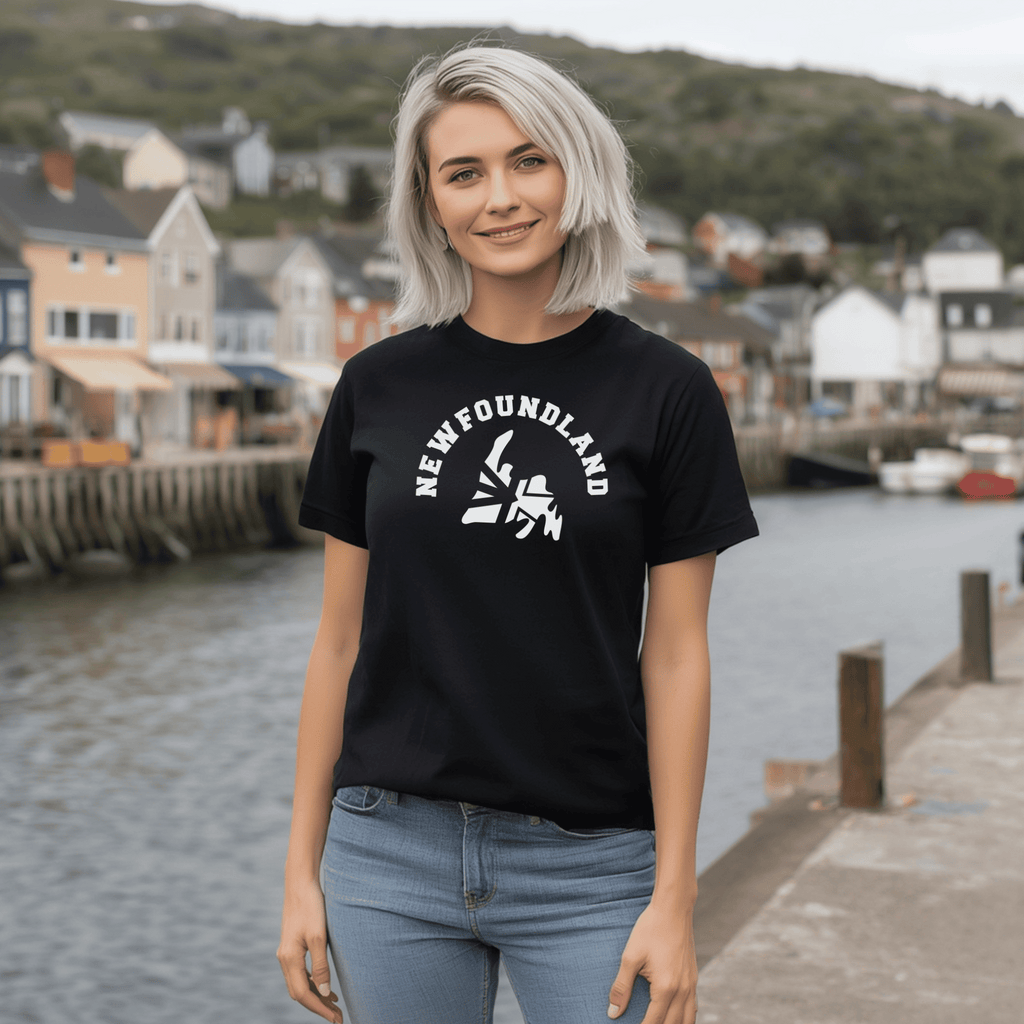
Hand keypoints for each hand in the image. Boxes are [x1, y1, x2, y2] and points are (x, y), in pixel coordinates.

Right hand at [277, 877, 344, 1023]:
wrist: (300, 883)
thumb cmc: (311, 906)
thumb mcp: (319, 936)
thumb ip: (320, 965)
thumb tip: (324, 992)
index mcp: (289, 959)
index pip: (303, 994)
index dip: (319, 1009)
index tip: (336, 1019)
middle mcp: (284, 959)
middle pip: (299, 993)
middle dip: (317, 1006)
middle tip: (337, 1016)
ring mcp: (286, 952)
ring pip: (299, 983)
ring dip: (315, 995)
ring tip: (334, 1004)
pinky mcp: (291, 946)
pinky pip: (300, 972)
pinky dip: (311, 982)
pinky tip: (324, 984)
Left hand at [607, 902, 697, 1023]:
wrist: (674, 908)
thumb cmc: (650, 929)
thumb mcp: (630, 956)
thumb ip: (621, 987)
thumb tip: (613, 1013)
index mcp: (666, 987)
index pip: (653, 1022)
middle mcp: (683, 990)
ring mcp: (691, 984)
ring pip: (687, 1020)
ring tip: (659, 1023)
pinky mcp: (694, 977)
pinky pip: (693, 1007)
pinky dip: (685, 1018)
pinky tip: (675, 1016)